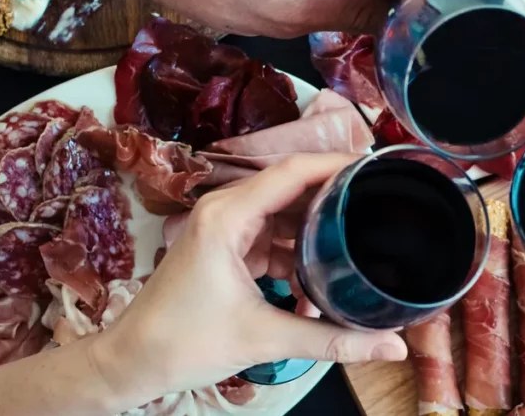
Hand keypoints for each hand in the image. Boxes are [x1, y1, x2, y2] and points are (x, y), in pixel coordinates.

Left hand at [91, 154, 407, 401]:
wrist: (131, 362)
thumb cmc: (181, 343)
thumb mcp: (265, 338)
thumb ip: (333, 340)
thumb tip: (393, 348)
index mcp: (228, 215)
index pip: (293, 170)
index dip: (337, 162)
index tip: (378, 165)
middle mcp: (226, 209)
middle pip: (294, 187)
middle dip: (337, 198)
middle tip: (382, 205)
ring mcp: (226, 225)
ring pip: (287, 213)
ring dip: (319, 231)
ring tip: (360, 243)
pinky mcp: (228, 245)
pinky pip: (275, 236)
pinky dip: (300, 254)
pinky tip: (322, 278)